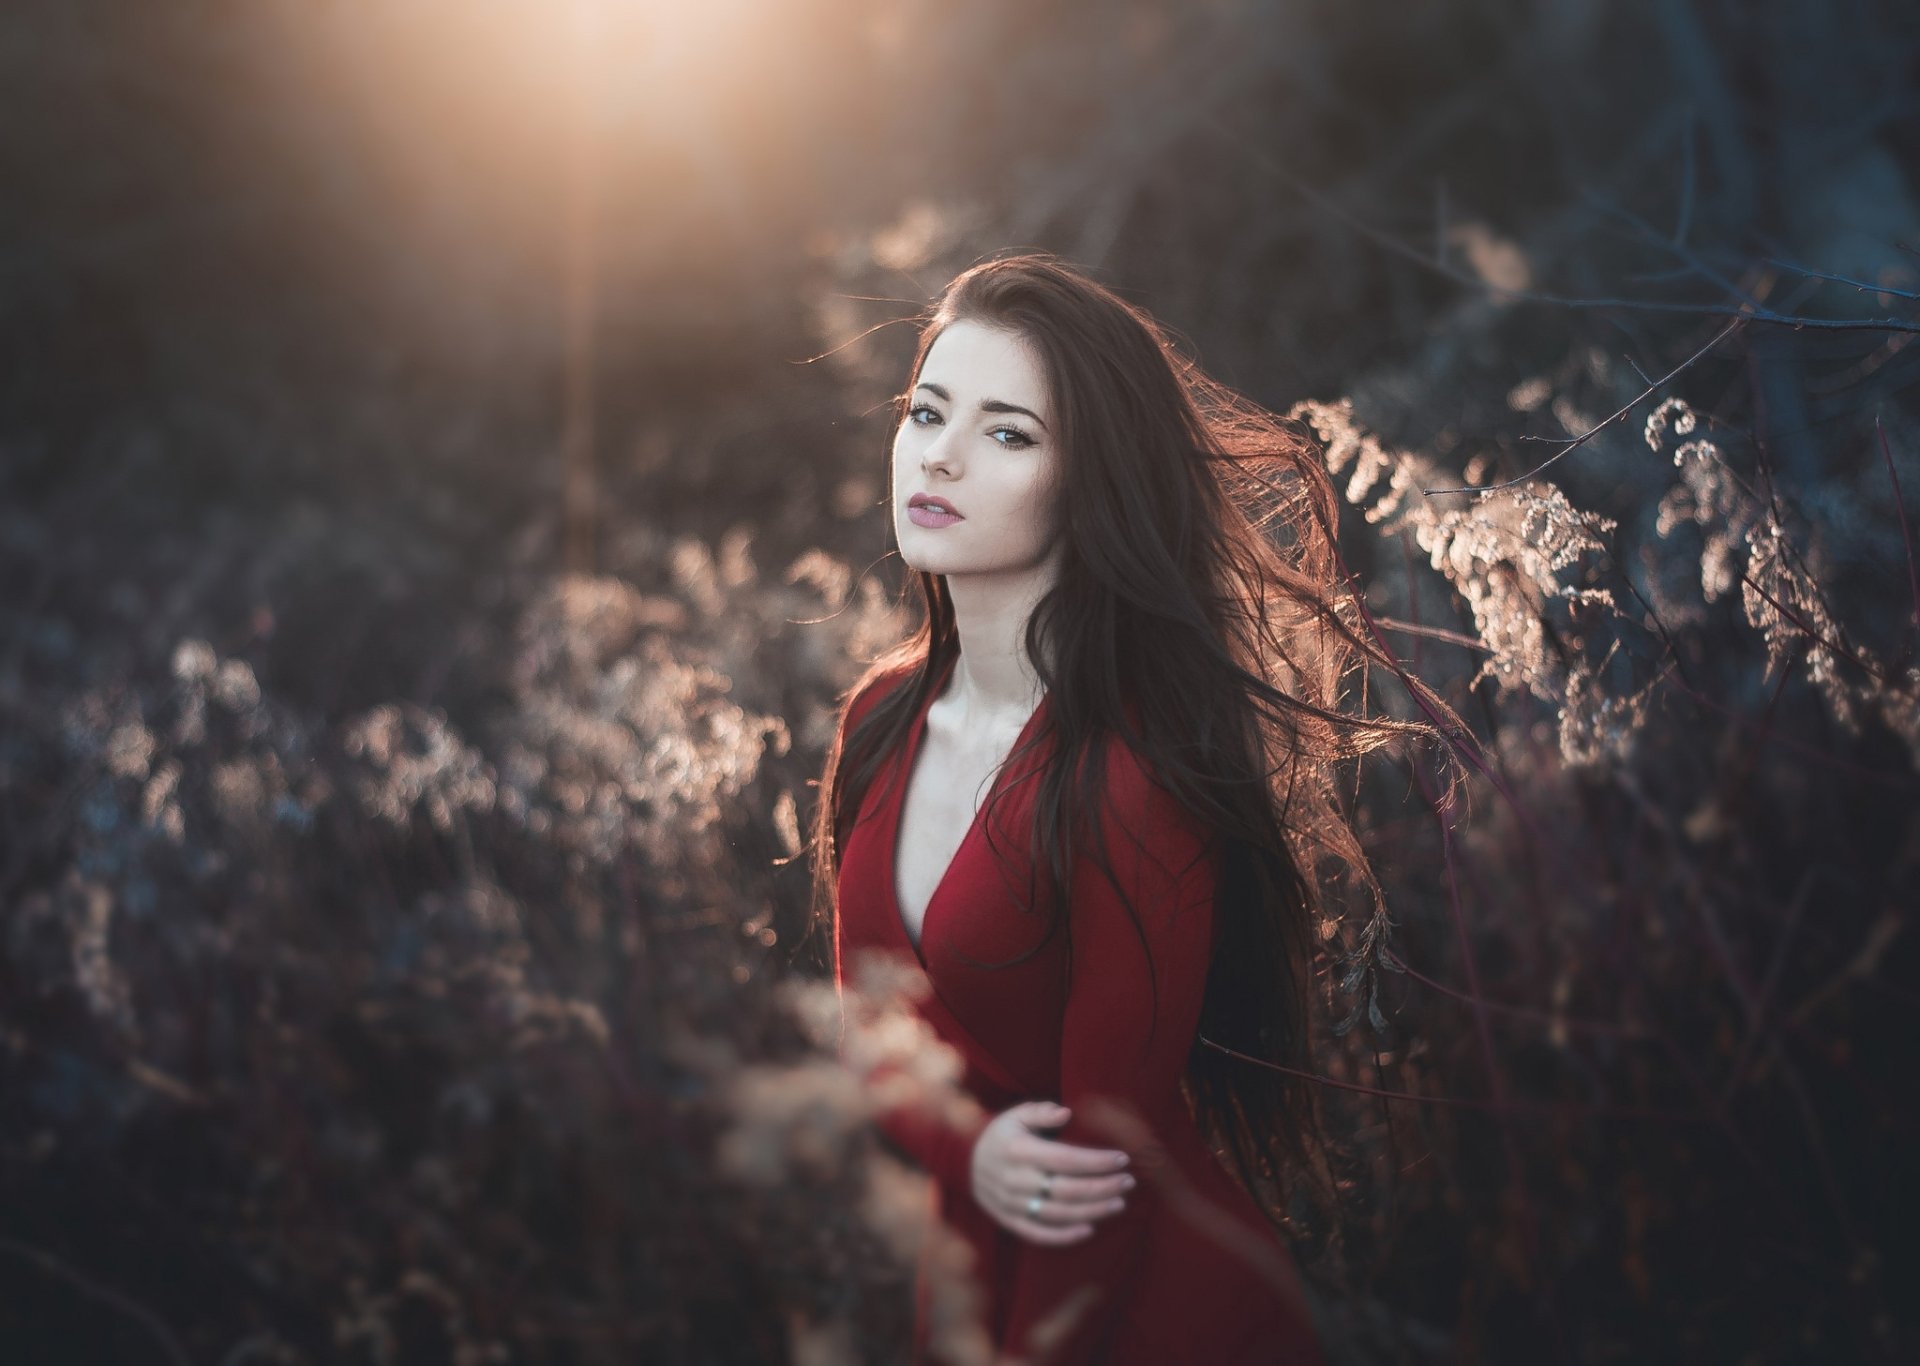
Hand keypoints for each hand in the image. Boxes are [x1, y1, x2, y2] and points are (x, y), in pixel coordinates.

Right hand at [968, 1101, 1135, 1245]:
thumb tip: (1066, 1113)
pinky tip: (1090, 1229)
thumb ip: (1041, 1112)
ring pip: (1059, 1214)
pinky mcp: (1010, 1221)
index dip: (1097, 1161)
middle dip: (1103, 1187)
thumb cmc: (1000, 1134)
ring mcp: (1012, 1204)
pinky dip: (1065, 1236)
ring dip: (1093, 1211)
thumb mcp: (1016, 1115)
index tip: (1122, 1159)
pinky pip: (1039, 1234)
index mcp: (1019, 1151)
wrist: (962, 1160)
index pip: (1066, 1160)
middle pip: (1068, 1190)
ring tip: (1119, 1203)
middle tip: (1128, 1182)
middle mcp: (1016, 1180)